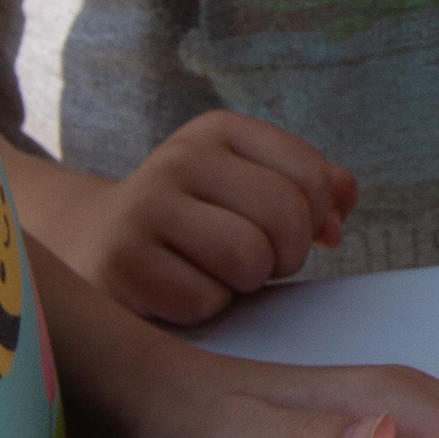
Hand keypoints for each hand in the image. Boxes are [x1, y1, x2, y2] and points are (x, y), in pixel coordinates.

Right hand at [74, 112, 354, 322]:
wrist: (95, 242)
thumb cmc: (194, 220)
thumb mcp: (248, 185)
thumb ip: (310, 187)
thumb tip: (344, 204)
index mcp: (219, 131)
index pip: (311, 175)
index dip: (316, 218)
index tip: (292, 232)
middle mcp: (180, 158)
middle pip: (285, 216)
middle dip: (287, 254)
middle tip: (258, 262)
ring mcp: (146, 206)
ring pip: (249, 258)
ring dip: (247, 282)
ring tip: (220, 273)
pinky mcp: (124, 260)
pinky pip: (207, 299)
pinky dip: (206, 306)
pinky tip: (181, 289)